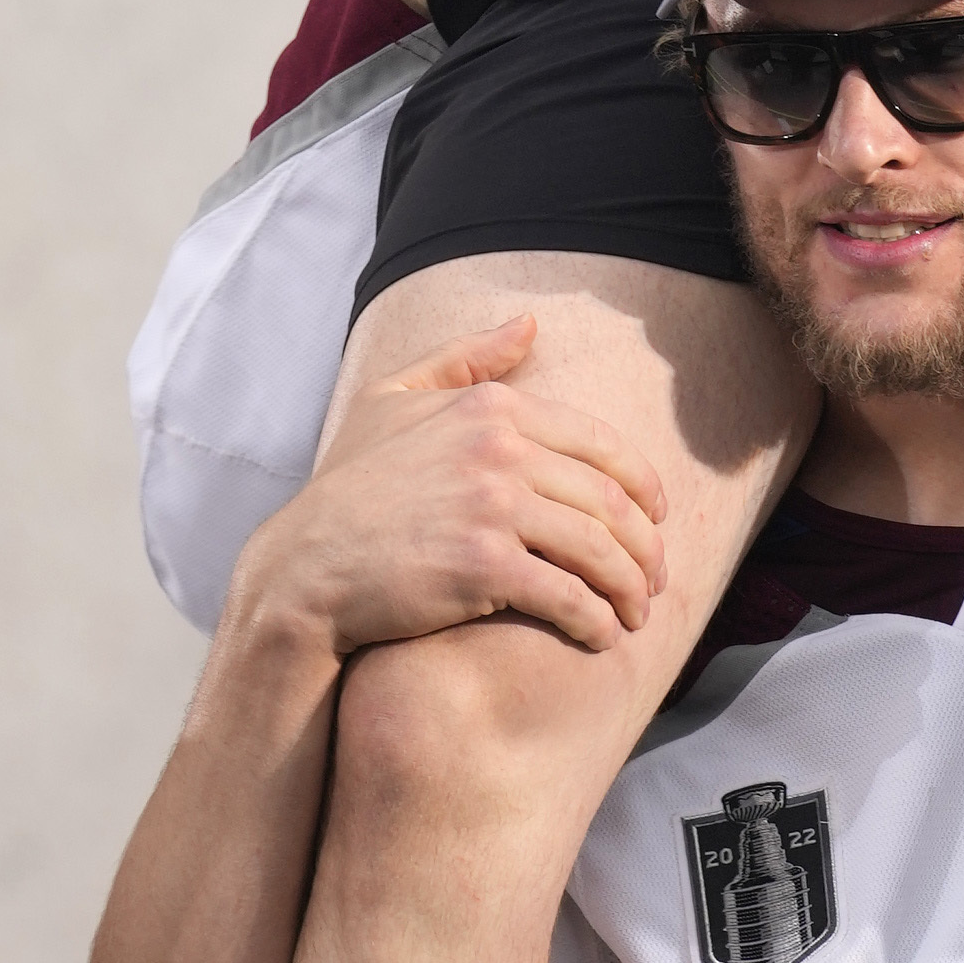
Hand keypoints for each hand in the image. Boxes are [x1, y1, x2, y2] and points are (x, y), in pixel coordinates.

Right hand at [236, 312, 667, 661]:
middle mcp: (498, 450)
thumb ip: (464, 359)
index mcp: (490, 408)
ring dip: (630, 587)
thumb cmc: (351, 490)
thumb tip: (529, 325)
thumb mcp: (393, 401)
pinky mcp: (484, 566)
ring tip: (635, 613)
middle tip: (654, 579)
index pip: (599, 444)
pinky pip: (568, 594)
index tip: (656, 518)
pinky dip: (596, 619)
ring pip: (599, 548)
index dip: (642, 485)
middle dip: (645, 546)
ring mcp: (493, 507)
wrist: (307, 568)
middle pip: (608, 500)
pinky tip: (602, 636)